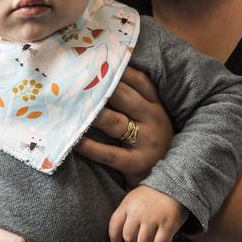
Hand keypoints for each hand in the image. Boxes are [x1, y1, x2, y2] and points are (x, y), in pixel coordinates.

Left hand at [75, 66, 173, 185]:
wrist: (169, 181)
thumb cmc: (153, 143)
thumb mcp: (153, 118)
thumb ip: (136, 100)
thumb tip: (104, 78)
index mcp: (157, 106)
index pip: (139, 81)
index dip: (120, 69)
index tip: (97, 61)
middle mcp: (154, 119)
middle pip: (124, 96)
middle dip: (100, 87)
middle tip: (77, 80)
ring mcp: (146, 142)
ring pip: (115, 122)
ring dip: (93, 113)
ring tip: (73, 106)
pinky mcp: (136, 163)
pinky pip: (109, 154)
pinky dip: (90, 147)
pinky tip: (76, 140)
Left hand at [109, 186, 187, 241]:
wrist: (176, 184)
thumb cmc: (153, 193)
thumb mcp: (134, 197)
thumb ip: (127, 212)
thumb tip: (122, 233)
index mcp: (127, 205)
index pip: (114, 225)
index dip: (114, 238)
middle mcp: (138, 213)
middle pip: (129, 237)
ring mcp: (153, 220)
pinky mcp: (168, 225)